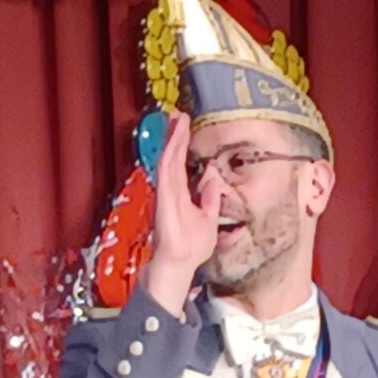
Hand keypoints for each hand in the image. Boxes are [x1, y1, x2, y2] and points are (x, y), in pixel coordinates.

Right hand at [144, 111, 223, 315]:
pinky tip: (175, 137)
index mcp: (180, 194)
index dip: (182, 144)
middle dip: (175, 134)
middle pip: (172, 156)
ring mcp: (166, 192)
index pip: (180, 163)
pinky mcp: (165, 197)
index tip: (185, 125)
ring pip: (169, 158)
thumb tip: (213, 182)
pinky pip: (167, 169)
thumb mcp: (208, 219)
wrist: (180, 264)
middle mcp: (170, 190)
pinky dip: (171, 151)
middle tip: (178, 112)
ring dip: (173, 138)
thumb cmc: (191, 247)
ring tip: (177, 118)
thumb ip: (209, 200)